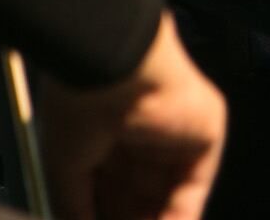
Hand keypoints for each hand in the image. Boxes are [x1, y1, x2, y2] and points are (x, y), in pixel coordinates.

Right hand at [37, 12, 225, 219]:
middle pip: (142, 198)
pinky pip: (194, 186)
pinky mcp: (204, 133)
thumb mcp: (65, 169)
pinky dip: (177, 216)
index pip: (111, 191)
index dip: (106, 216)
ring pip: (170, 197)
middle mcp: (143, 135)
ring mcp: (175, 134)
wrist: (109, 65)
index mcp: (107, 135)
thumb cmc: (78, 101)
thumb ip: (76, 209)